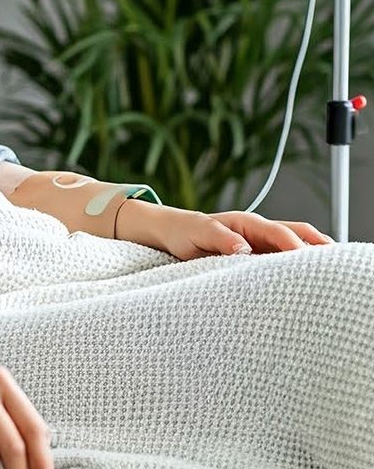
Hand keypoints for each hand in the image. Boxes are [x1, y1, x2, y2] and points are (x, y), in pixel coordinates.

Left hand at [150, 206, 336, 260]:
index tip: (308, 262)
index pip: (280, 233)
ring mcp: (258, 244)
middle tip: (334, 268)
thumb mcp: (196, 233)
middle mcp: (257, 232)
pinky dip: (295, 268)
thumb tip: (242, 247)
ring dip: (310, 258)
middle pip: (296, 235)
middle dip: (317, 248)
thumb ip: (218, 238)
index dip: (296, 247)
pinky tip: (304, 283)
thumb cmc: (183, 231)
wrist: (171, 233)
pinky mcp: (254, 258)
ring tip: (328, 278)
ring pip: (292, 248)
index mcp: (246, 223)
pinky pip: (280, 261)